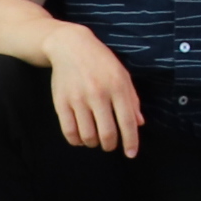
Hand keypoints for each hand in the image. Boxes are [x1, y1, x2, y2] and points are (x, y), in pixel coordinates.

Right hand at [49, 26, 143, 154]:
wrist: (71, 46)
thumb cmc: (101, 62)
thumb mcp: (123, 75)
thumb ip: (132, 100)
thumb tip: (139, 124)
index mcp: (117, 86)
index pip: (127, 122)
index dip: (131, 142)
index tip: (131, 154)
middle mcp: (98, 94)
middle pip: (107, 133)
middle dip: (110, 145)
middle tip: (110, 145)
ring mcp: (78, 99)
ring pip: (88, 136)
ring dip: (94, 143)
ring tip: (96, 139)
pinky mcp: (61, 102)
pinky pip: (69, 131)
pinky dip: (77, 141)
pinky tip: (81, 137)